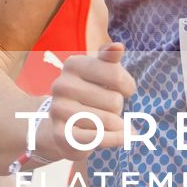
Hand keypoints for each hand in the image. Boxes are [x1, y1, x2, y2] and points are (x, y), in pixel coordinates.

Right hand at [35, 42, 134, 161]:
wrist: (62, 125)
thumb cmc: (90, 94)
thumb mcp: (100, 72)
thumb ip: (109, 58)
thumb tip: (118, 46)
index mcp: (73, 64)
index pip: (116, 75)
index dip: (127, 86)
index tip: (123, 89)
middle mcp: (61, 85)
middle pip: (115, 101)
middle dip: (117, 108)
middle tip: (106, 107)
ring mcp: (59, 110)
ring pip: (109, 121)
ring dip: (115, 125)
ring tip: (105, 121)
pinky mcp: (61, 134)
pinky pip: (99, 139)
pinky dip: (115, 139)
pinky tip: (118, 137)